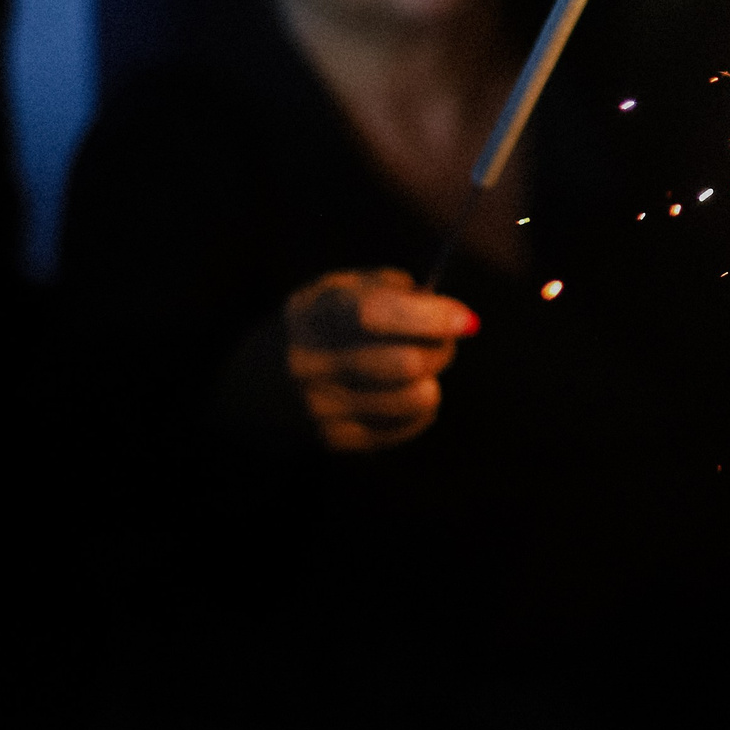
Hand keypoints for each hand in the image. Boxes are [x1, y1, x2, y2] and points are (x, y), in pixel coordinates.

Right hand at [283, 269, 477, 451]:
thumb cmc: (322, 323)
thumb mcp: (340, 289)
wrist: (261, 383)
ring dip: (434, 376)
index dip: (429, 315)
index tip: (467, 319)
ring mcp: (324, 409)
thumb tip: (443, 311)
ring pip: (416, 398)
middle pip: (407, 363)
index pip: (375, 314)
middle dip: (440, 347)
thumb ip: (390, 289)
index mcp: (315, 316)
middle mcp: (313, 365)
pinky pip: (412, 423)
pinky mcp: (340, 441)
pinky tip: (401, 389)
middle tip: (441, 338)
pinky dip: (421, 403)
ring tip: (419, 363)